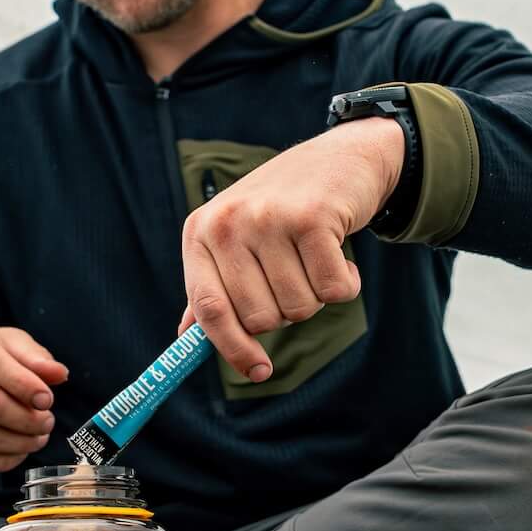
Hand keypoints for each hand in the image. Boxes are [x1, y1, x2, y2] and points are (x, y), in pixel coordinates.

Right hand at [0, 318, 70, 472]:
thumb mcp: (5, 344)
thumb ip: (33, 356)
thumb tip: (59, 374)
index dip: (22, 383)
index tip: (47, 400)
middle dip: (25, 419)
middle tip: (47, 422)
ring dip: (18, 443)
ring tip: (37, 437)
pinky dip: (2, 460)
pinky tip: (18, 451)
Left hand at [180, 119, 396, 381]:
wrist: (341, 157)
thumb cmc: (285, 208)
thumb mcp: (236, 238)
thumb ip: (212, 286)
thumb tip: (184, 338)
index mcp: (201, 232)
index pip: (208, 309)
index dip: (232, 348)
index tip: (258, 372)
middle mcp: (228, 222)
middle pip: (259, 317)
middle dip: (286, 311)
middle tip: (297, 278)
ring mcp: (269, 218)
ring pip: (298, 307)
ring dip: (318, 296)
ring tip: (317, 260)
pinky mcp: (313, 217)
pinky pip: (334, 290)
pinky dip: (347, 284)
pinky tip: (342, 256)